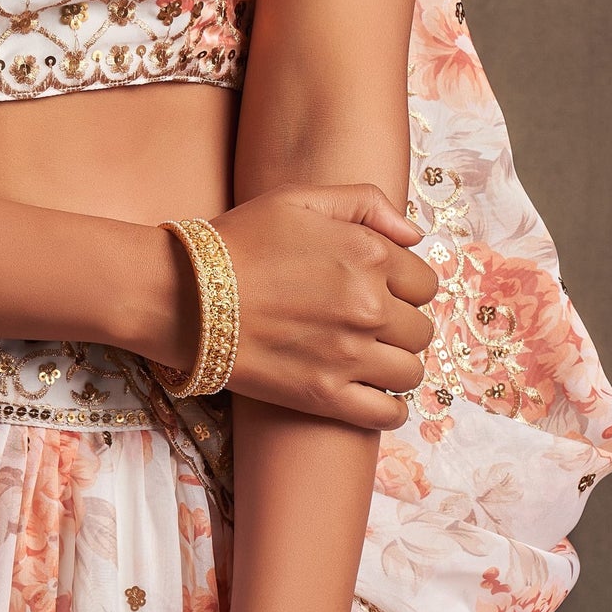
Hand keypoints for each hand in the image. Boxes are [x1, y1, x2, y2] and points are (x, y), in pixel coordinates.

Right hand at [216, 182, 437, 425]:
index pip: (425, 283)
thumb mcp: (300, 198)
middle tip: (365, 323)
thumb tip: (416, 235)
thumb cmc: (239, 241)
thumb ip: (366, 203)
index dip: (403, 285)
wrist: (185, 294)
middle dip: (399, 325)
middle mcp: (368, 305)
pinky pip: (388, 413)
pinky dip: (389, 408)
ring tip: (366, 356)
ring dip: (394, 364)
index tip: (379, 290)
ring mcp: (349, 354)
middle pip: (420, 329)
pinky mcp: (325, 395)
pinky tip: (371, 394)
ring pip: (410, 371)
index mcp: (368, 254)